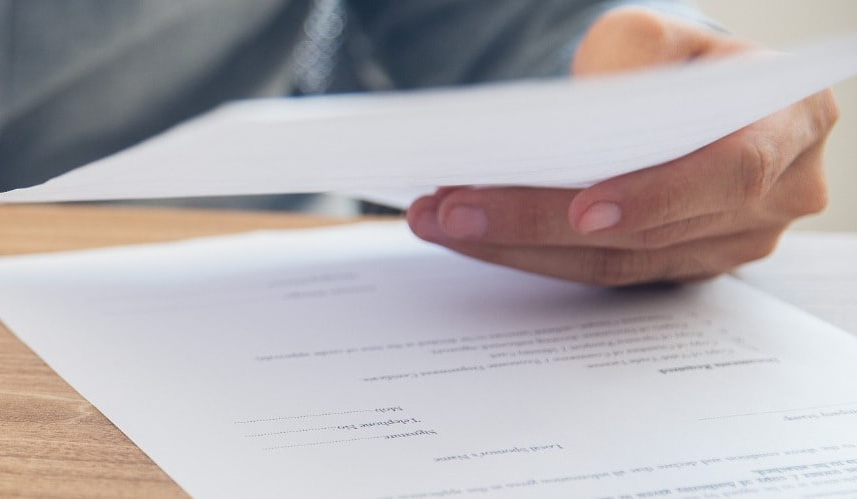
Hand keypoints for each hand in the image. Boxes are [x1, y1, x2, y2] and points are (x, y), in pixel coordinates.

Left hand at [407, 7, 837, 285]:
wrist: (695, 93)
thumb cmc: (678, 61)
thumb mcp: (657, 35)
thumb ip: (630, 60)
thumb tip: (578, 116)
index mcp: (793, 121)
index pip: (730, 171)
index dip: (655, 196)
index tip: (581, 210)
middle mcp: (780, 194)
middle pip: (651, 228)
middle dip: (537, 218)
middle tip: (451, 207)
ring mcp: (735, 241)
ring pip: (617, 262)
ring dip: (516, 244)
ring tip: (438, 218)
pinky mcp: (685, 265)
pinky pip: (604, 274)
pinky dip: (530, 253)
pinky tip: (471, 233)